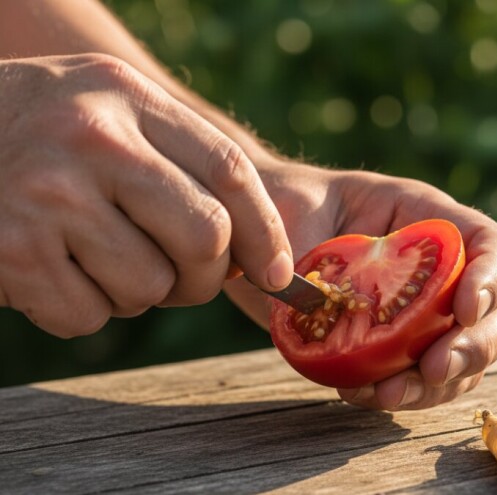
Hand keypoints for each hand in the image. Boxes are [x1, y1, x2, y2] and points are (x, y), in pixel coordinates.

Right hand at [0, 54, 292, 337]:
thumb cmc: (40, 132)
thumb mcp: (109, 110)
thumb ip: (179, 160)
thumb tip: (261, 253)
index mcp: (126, 96)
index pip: (227, 172)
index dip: (266, 232)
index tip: (279, 273)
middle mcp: (91, 139)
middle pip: (204, 237)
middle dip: (206, 276)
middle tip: (184, 277)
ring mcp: (46, 194)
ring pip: (150, 287)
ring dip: (138, 294)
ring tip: (98, 258)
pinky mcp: (10, 250)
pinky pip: (89, 316)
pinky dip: (83, 311)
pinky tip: (54, 272)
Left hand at [225, 161, 496, 409]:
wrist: (256, 234)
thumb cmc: (280, 205)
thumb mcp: (296, 207)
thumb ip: (315, 248)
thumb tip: (321, 300)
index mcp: (429, 220)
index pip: (491, 245)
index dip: (491, 279)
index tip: (463, 311)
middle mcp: (439, 269)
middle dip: (475, 347)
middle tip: (435, 367)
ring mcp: (423, 313)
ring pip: (467, 357)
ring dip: (438, 385)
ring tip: (389, 395)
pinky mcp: (397, 347)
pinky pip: (424, 381)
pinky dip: (403, 395)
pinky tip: (362, 394)